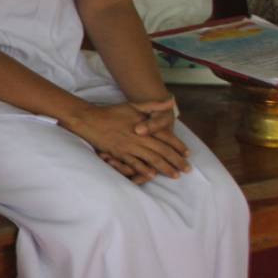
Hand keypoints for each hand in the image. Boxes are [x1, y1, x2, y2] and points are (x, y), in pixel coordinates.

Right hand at [63, 101, 190, 182]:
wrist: (90, 120)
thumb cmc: (112, 113)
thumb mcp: (133, 106)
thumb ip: (152, 105)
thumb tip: (169, 102)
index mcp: (144, 125)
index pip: (166, 137)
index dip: (179, 146)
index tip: (188, 154)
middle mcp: (139, 137)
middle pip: (163, 151)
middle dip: (177, 161)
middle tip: (187, 169)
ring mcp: (129, 146)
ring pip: (152, 159)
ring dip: (165, 168)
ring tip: (175, 175)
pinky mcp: (119, 154)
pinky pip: (135, 164)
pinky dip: (145, 170)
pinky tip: (153, 176)